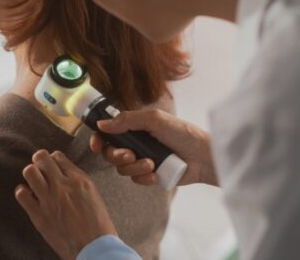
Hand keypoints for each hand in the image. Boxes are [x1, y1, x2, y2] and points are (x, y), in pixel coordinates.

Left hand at [15, 150, 116, 259]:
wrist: (94, 249)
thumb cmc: (98, 226)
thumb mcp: (94, 196)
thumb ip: (78, 183)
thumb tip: (65, 174)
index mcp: (79, 180)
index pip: (58, 157)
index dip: (52, 159)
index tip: (51, 166)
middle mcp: (63, 186)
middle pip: (41, 158)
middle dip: (38, 161)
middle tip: (39, 169)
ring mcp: (49, 199)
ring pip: (29, 172)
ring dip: (30, 175)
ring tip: (34, 182)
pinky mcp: (39, 215)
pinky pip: (21, 194)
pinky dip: (22, 192)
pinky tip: (28, 197)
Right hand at [90, 109, 217, 186]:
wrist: (203, 156)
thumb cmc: (183, 133)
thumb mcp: (154, 119)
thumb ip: (127, 120)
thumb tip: (102, 124)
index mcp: (135, 127)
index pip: (109, 132)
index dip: (99, 139)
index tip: (97, 145)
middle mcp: (136, 143)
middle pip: (110, 153)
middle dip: (117, 155)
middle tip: (131, 154)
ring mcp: (142, 160)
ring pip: (122, 168)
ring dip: (133, 167)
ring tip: (151, 164)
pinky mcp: (150, 175)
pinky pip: (135, 180)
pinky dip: (143, 178)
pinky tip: (155, 174)